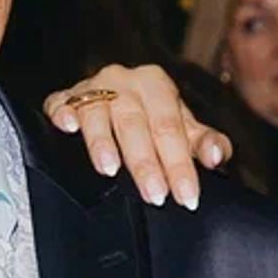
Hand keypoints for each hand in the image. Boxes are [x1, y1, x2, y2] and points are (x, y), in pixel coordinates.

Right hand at [46, 62, 230, 209]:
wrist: (118, 99)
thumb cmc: (154, 118)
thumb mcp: (184, 129)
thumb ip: (205, 143)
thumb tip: (217, 155)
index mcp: (156, 85)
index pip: (170, 127)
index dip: (180, 164)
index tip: (186, 195)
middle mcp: (124, 81)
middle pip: (135, 124)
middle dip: (145, 163)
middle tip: (155, 195)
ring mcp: (92, 88)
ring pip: (97, 114)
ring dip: (102, 142)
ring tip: (109, 169)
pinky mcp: (66, 98)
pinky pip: (60, 102)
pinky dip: (62, 112)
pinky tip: (67, 126)